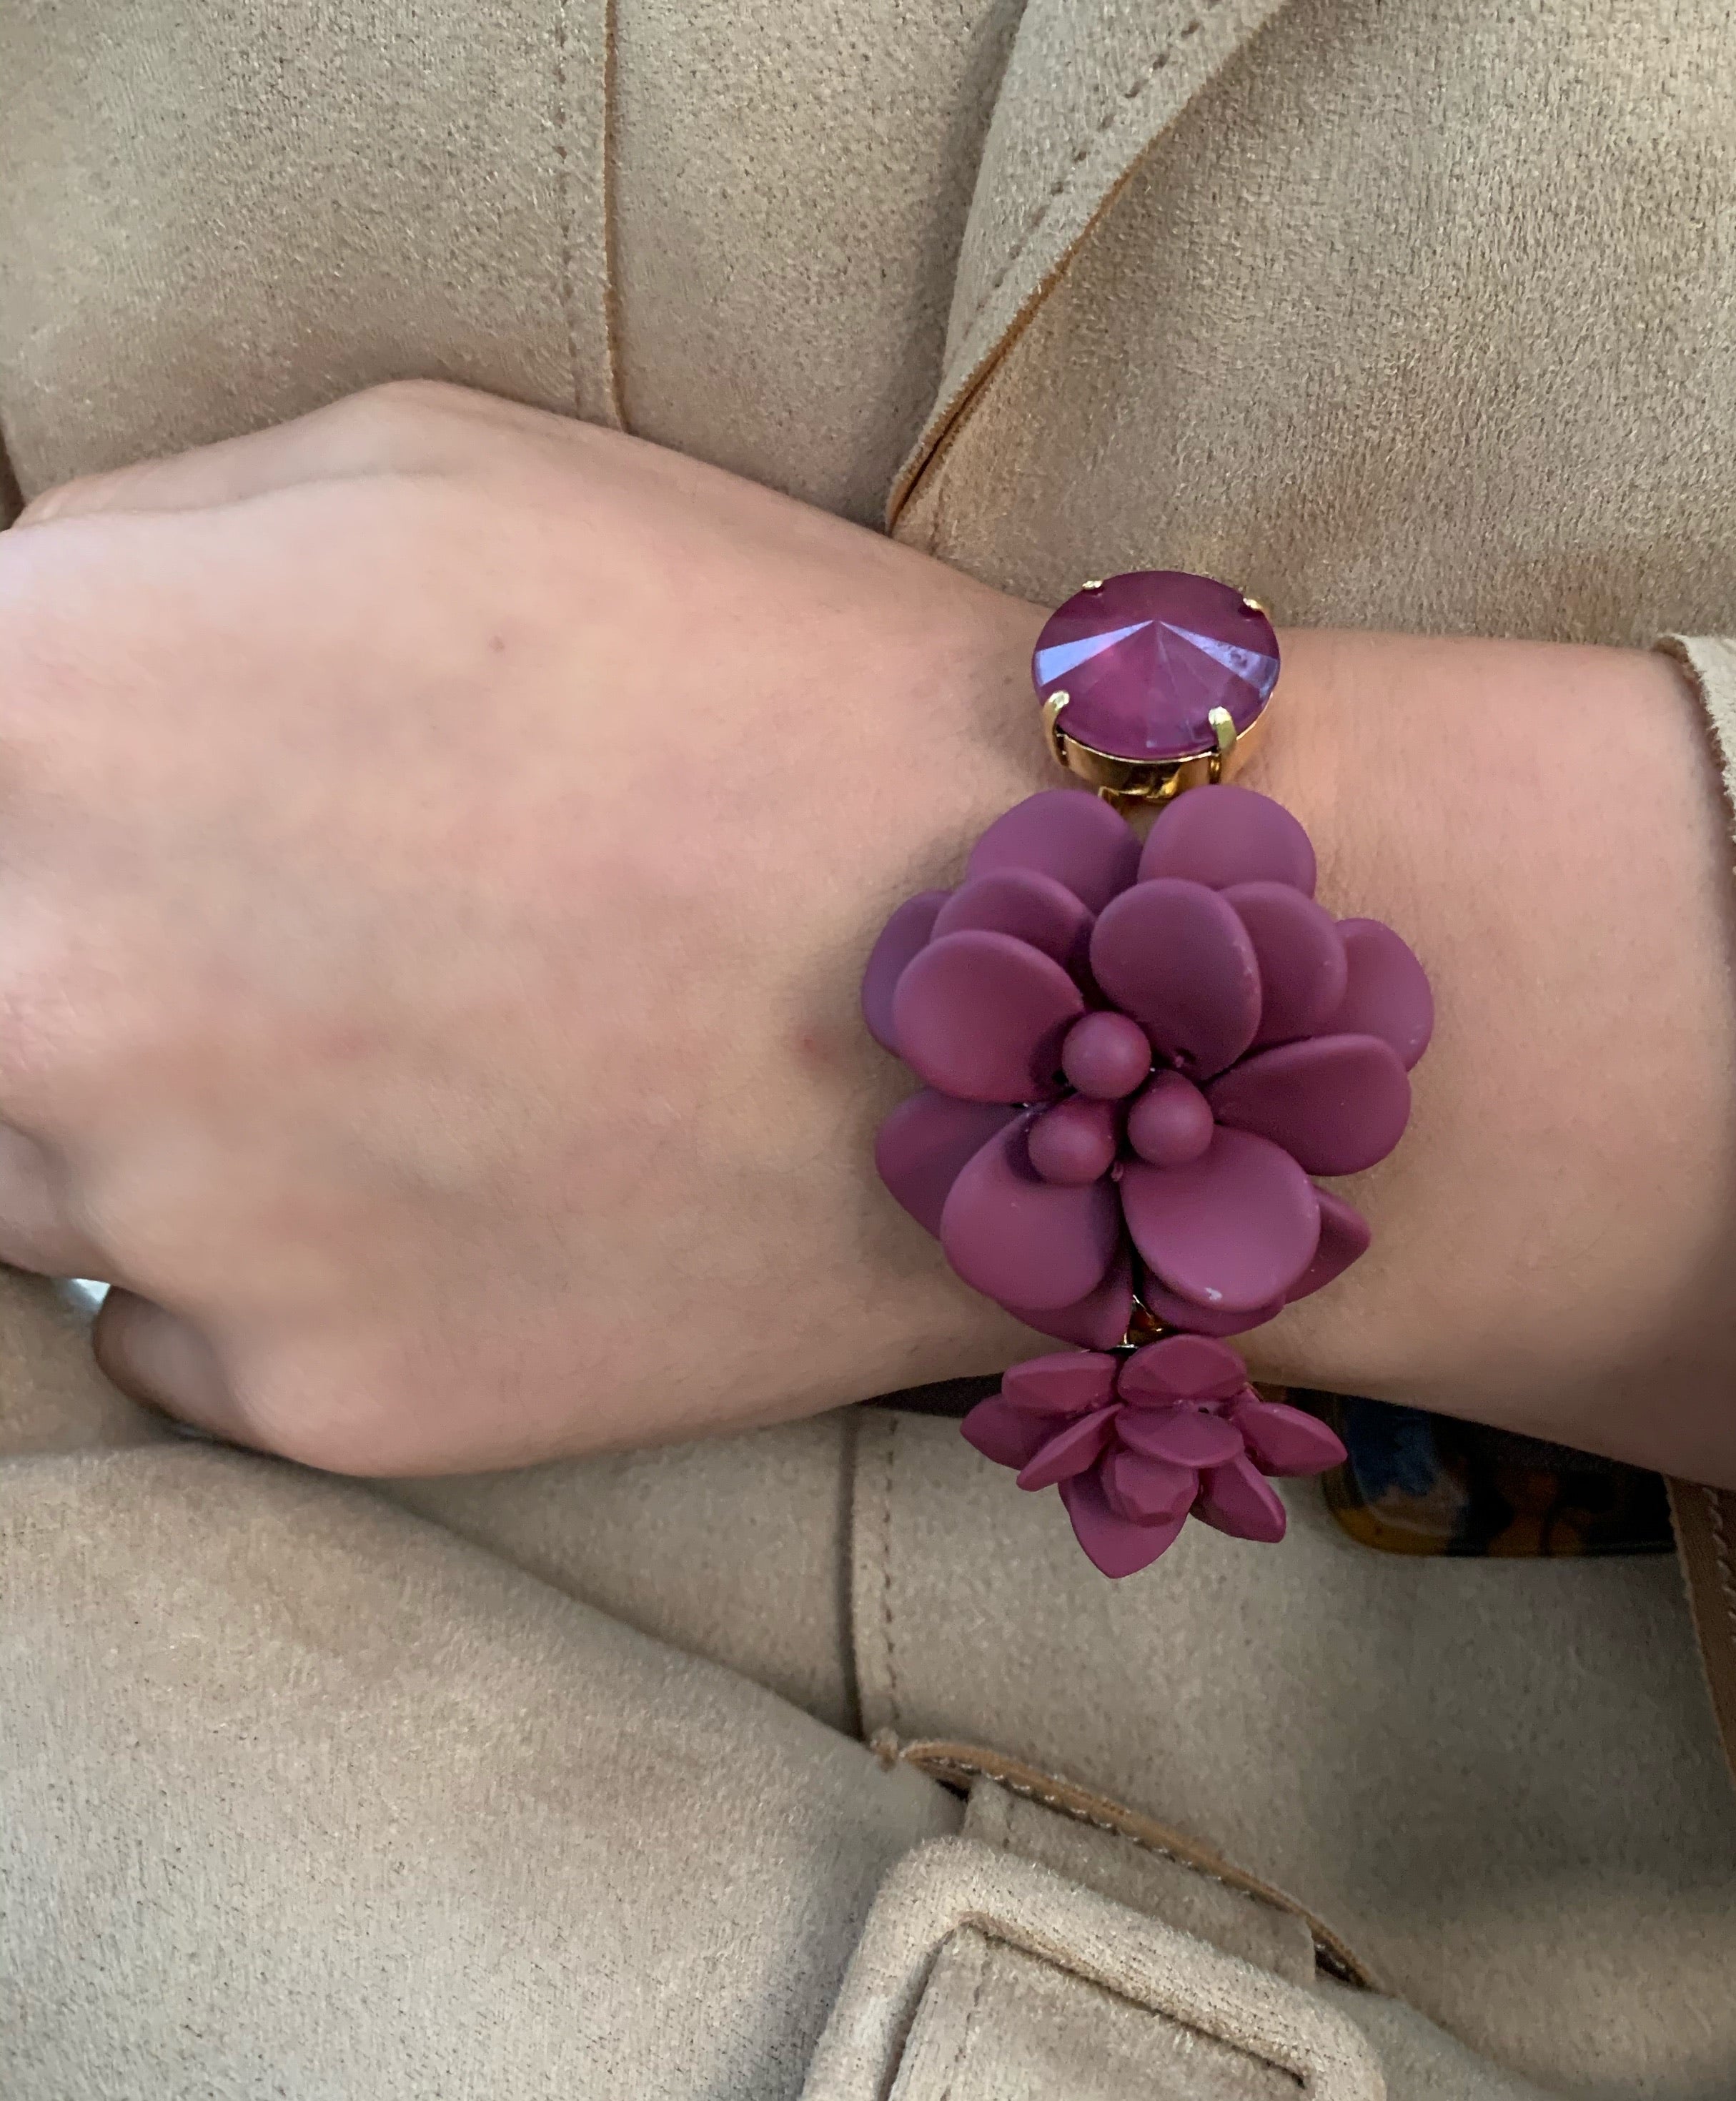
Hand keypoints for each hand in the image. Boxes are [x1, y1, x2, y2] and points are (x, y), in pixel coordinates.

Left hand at [0, 380, 1735, 1510]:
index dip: (40, 798)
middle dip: (87, 952)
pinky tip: (491, 1177)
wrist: (1046, 966)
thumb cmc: (757, 671)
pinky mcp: (321, 1404)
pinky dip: (307, 1259)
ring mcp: (180, 1226)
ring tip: (432, 1040)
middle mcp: (44, 988)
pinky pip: (202, 1327)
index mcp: (38, 706)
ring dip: (195, 1108)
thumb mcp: (426, 473)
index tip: (145, 830)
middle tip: (295, 926)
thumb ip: (134, 558)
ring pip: (57, 1172)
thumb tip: (19, 669)